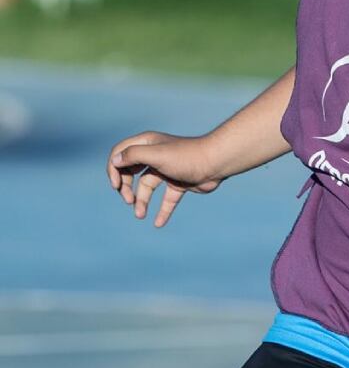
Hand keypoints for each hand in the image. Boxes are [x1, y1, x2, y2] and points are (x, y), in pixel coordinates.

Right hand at [107, 132, 223, 226]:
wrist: (216, 163)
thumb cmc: (186, 156)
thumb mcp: (156, 155)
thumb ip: (133, 156)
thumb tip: (114, 161)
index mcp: (147, 144)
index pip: (120, 154)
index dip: (113, 169)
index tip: (116, 185)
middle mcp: (155, 156)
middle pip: (130, 172)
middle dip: (125, 187)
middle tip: (128, 200)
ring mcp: (167, 170)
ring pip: (147, 188)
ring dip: (141, 202)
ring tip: (140, 215)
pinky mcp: (179, 184)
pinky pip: (167, 199)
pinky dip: (162, 211)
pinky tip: (158, 224)